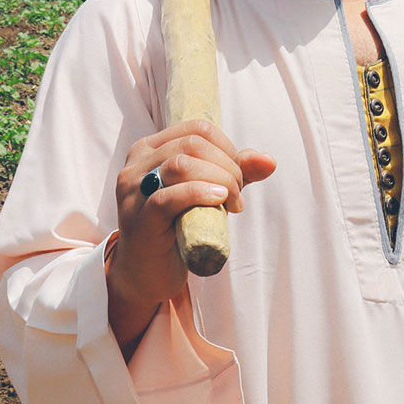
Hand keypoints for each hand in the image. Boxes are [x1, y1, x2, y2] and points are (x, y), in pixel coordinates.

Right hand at [106, 119, 275, 357]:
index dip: (227, 148)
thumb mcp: (207, 194)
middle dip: (227, 166)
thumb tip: (269, 161)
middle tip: (238, 194)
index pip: (197, 129)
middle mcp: (136, 165)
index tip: (238, 177)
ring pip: (180, 165)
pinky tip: (219, 201)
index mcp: (150, 150)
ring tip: (232, 202)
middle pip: (192, 144)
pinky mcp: (138, 220)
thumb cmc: (177, 228)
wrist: (146, 274)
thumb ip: (236, 172)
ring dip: (219, 179)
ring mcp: (133, 192)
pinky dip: (199, 193)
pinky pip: (167, 198)